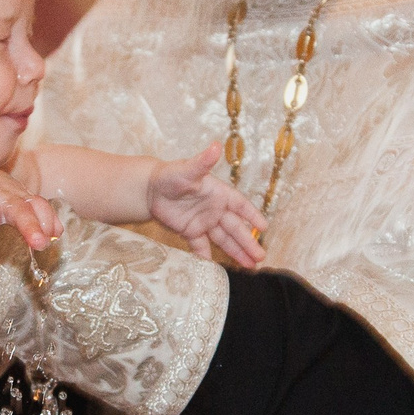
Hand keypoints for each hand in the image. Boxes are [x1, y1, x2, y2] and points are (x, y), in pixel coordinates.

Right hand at [0, 166, 61, 250]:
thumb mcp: (21, 201)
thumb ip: (41, 216)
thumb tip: (58, 233)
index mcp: (20, 199)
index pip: (38, 207)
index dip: (46, 221)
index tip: (50, 239)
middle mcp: (3, 199)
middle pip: (19, 211)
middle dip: (30, 225)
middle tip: (39, 243)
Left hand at [147, 143, 266, 266]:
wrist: (149, 189)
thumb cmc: (170, 175)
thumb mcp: (187, 169)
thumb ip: (202, 162)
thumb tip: (215, 146)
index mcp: (219, 193)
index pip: (240, 205)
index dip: (252, 215)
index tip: (264, 227)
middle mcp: (215, 209)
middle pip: (235, 227)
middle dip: (248, 242)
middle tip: (260, 257)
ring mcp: (204, 222)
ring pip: (223, 239)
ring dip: (236, 252)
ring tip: (250, 265)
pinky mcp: (190, 232)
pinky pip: (201, 246)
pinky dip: (207, 256)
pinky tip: (215, 269)